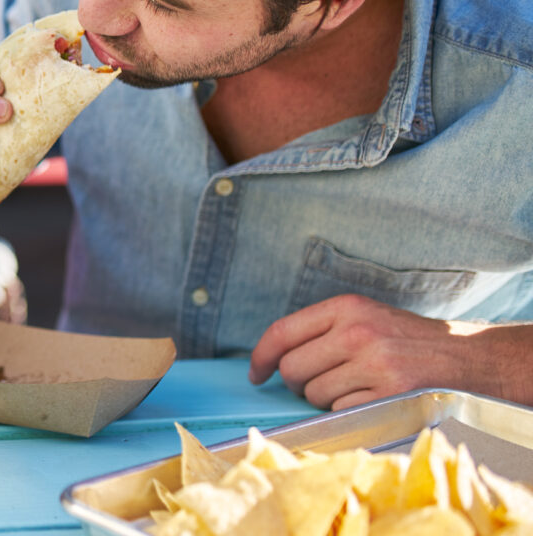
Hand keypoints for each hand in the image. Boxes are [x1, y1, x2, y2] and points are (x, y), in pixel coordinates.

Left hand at [247, 294, 532, 409]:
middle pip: (292, 369)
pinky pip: (340, 412)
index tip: (256, 374)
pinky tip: (366, 399)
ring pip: (314, 394)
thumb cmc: (402, 338)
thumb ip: (321, 330)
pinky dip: (346, 412)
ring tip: (349, 388)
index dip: (261, 357)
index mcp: (346, 308)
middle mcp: (357, 333)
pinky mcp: (389, 395)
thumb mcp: (363, 316)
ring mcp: (374, 365)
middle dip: (296, 383)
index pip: (281, 332)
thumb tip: (272, 359)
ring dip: (323, 398)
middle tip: (315, 383)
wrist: (462, 355)